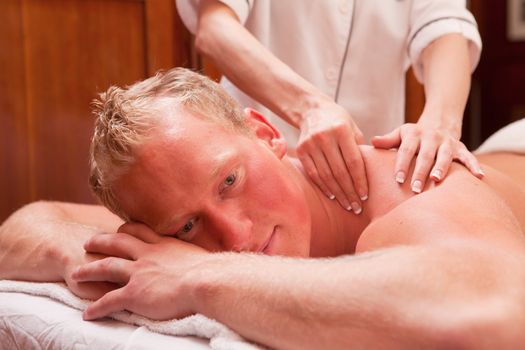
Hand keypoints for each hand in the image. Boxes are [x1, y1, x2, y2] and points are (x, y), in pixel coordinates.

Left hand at [71, 222, 208, 319]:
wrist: (206, 281)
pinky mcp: (135, 293)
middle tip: (88, 242)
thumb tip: (205, 258)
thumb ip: (194, 255)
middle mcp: (148, 254)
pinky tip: (87, 314)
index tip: (119, 228)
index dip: (127, 229)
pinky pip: (109, 300)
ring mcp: (139, 273)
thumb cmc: (212, 270)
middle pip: (118, 242)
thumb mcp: (200, 254)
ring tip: (75, 273)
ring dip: (89, 270)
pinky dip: (96, 307)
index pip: (140, 231)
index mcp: (164, 245)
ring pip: (106, 267)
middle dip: (101, 241)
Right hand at [296, 100, 367, 213]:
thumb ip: (360, 149)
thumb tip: (374, 175)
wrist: (312, 110)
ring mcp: (310, 144)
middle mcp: (324, 137)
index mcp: (341, 130)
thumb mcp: (353, 129)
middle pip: (339, 172)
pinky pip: (313, 174)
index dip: (360, 181)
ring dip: (338, 194)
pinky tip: (333, 196)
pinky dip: (324, 187)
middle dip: (350, 192)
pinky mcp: (300, 150)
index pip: (353, 162)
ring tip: (347, 205)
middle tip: (358, 207)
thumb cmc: (339, 122)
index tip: (365, 196)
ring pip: (326, 176)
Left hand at [372, 122, 483, 192]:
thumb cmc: (415, 135)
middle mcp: (431, 138)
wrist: (440, 121)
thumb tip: (372, 142)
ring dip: (442, 168)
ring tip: (437, 180)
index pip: (406, 150)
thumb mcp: (401, 134)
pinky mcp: (460, 147)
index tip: (398, 179)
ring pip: (445, 156)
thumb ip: (388, 140)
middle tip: (416, 188)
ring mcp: (447, 143)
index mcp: (414, 135)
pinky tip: (479, 176)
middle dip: (420, 172)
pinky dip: (474, 165)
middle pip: (425, 155)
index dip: (402, 164)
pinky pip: (469, 156)